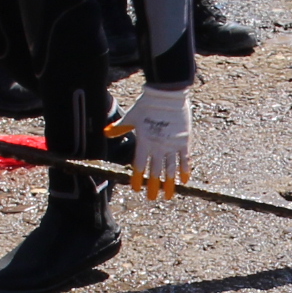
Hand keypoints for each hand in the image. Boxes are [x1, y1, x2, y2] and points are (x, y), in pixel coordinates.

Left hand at [106, 84, 190, 198]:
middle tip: (151, 198)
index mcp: (144, 142)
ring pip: (170, 169)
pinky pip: (185, 160)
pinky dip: (185, 171)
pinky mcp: (184, 141)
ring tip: (168, 195)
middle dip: (153, 186)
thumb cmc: (147, 104)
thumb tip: (106, 132)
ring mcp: (172, 145)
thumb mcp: (131, 116)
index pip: (139, 165)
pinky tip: (184, 180)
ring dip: (169, 184)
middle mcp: (158, 147)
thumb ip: (120, 127)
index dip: (137, 178)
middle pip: (155, 172)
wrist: (167, 94)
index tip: (137, 188)